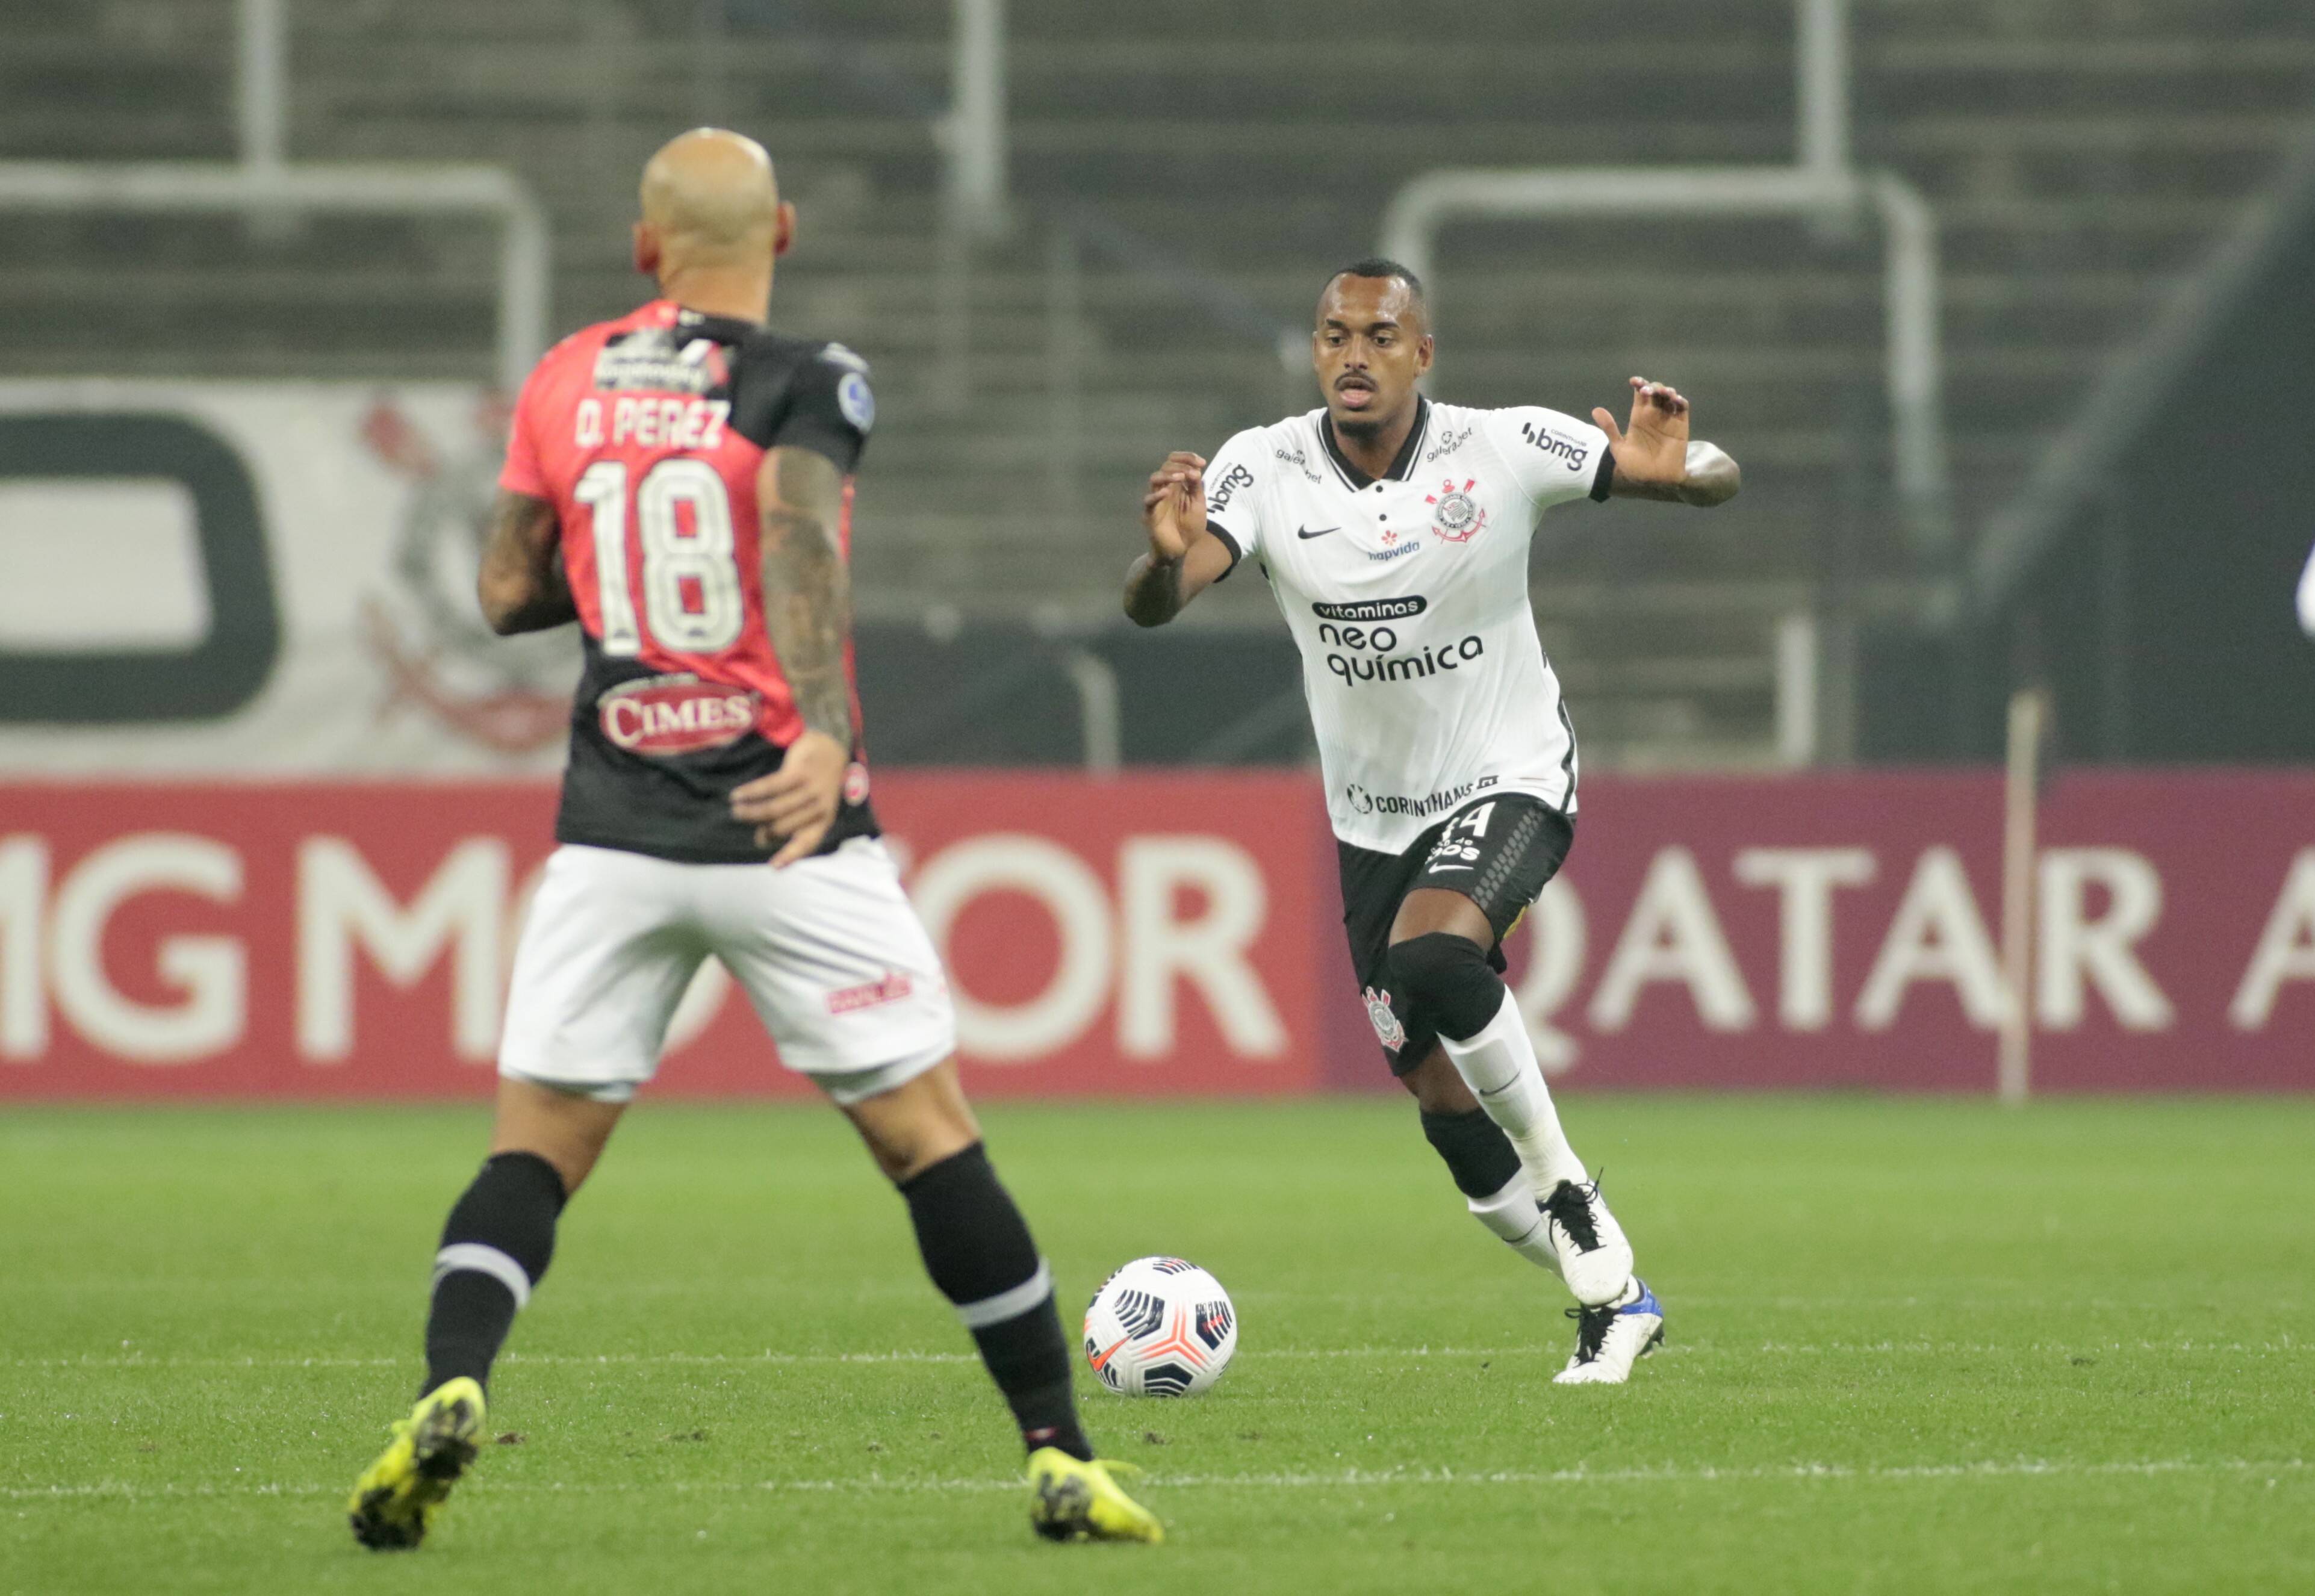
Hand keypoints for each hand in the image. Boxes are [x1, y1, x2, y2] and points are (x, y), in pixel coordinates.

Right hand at [729, 729, 848, 866]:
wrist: (831, 747)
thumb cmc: (817, 781)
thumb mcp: (814, 804)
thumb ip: (793, 821)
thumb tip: (761, 838)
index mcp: (825, 820)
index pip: (807, 843)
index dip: (789, 856)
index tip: (772, 867)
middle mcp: (820, 807)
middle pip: (783, 826)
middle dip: (761, 829)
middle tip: (744, 823)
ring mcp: (811, 789)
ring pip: (774, 808)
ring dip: (751, 811)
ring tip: (735, 810)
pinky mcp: (800, 772)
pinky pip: (770, 786)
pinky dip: (751, 792)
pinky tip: (737, 795)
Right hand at [1140, 451, 1207, 561]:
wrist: (1182, 549)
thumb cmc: (1190, 527)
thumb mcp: (1198, 504)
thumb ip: (1196, 487)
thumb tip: (1196, 469)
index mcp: (1178, 484)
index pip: (1177, 461)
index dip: (1188, 457)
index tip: (1202, 462)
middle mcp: (1166, 488)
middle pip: (1166, 466)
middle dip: (1181, 465)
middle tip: (1193, 472)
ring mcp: (1157, 500)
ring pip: (1154, 479)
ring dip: (1167, 474)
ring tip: (1180, 477)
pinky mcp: (1150, 514)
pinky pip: (1148, 501)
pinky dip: (1156, 495)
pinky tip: (1167, 492)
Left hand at [1593, 377, 1690, 487]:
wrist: (1653, 482)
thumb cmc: (1635, 467)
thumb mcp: (1618, 448)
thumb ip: (1610, 429)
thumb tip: (1595, 410)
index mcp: (1638, 418)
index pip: (1639, 394)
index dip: (1638, 384)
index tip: (1634, 381)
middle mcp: (1653, 416)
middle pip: (1655, 392)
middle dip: (1652, 386)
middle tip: (1647, 391)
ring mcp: (1667, 419)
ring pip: (1669, 397)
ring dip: (1666, 391)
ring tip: (1661, 393)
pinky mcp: (1680, 426)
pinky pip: (1682, 408)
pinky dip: (1680, 401)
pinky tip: (1674, 399)